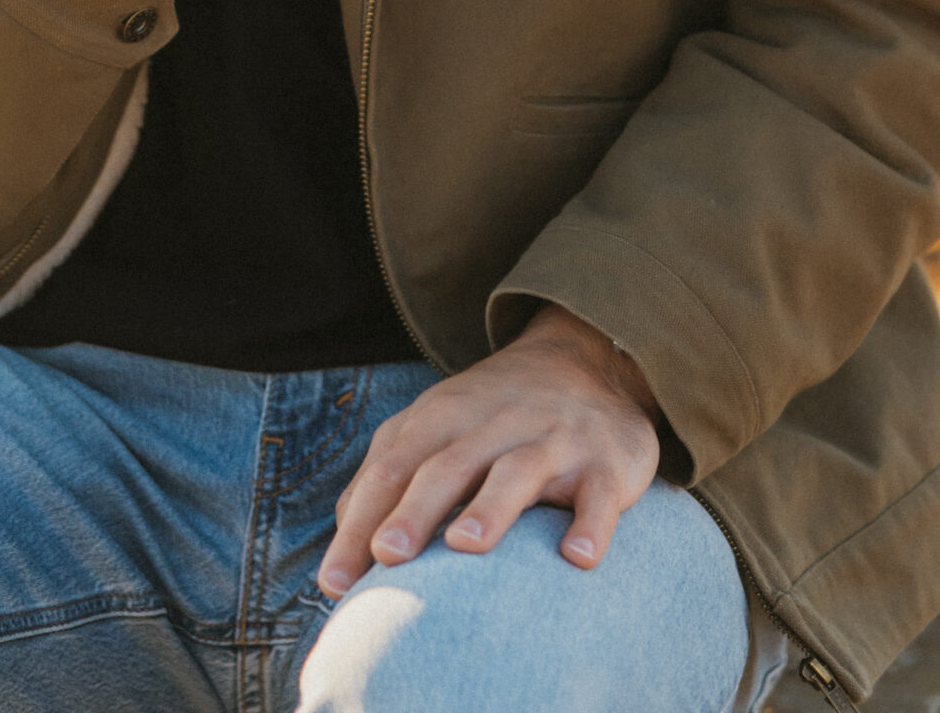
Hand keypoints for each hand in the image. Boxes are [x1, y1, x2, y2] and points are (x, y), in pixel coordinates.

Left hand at [317, 305, 660, 597]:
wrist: (587, 358)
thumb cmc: (492, 416)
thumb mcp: (435, 427)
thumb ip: (387, 478)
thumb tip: (341, 547)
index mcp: (443, 418)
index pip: (392, 469)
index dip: (361, 520)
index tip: (334, 581)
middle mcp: (493, 425)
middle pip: (448, 466)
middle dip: (415, 509)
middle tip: (387, 555)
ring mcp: (551, 441)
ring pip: (517, 472)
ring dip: (491, 507)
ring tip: (466, 545)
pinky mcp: (605, 463)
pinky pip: (599, 494)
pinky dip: (591, 523)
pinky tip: (578, 557)